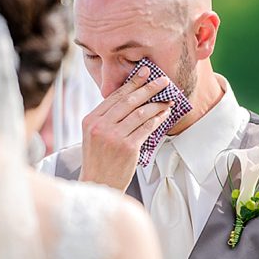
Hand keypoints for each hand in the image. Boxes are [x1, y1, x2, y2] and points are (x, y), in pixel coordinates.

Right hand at [80, 67, 172, 190]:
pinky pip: (146, 128)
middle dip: (148, 88)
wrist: (98, 184)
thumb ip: (106, 118)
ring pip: (140, 113)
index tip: (144, 73)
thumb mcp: (93, 136)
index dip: (132, 83)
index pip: (114, 96)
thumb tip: (130, 99)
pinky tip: (164, 114)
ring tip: (167, 99)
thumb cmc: (99, 160)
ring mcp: (114, 137)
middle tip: (163, 81)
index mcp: (91, 120)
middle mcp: (100, 126)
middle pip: (129, 101)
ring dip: (157, 104)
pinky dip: (157, 119)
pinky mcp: (128, 147)